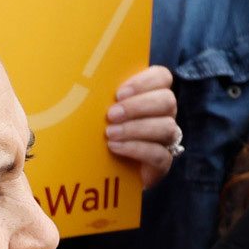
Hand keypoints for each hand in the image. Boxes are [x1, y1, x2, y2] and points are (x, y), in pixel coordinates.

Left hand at [103, 65, 181, 188]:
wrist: (101, 171)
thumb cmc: (97, 133)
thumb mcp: (97, 111)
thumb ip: (98, 94)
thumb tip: (81, 80)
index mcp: (151, 95)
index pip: (162, 77)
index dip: (144, 82)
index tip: (119, 93)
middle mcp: (164, 114)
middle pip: (167, 100)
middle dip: (138, 106)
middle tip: (111, 114)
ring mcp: (166, 139)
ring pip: (167, 126)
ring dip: (136, 128)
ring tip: (110, 133)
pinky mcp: (162, 163)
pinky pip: (159, 154)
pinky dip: (136, 148)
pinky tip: (115, 147)